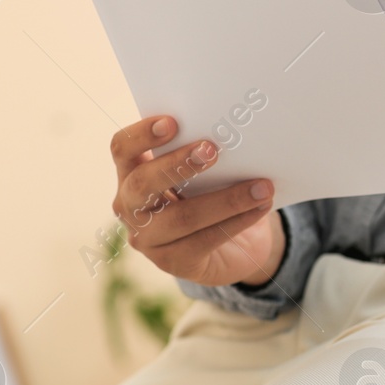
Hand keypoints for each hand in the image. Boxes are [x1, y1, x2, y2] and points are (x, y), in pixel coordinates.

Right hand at [109, 116, 284, 286]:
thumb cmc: (213, 195)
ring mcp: (146, 239)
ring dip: (226, 199)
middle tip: (212, 149)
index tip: (172, 122)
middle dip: (178, 164)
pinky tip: (260, 207)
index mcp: (131, 174)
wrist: (232, 247)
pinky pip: (205, 240)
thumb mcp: (205, 173)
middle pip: (142, 183)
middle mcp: (130, 207)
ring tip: (261, 186)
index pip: (123, 149)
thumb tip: (238, 135)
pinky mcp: (171, 263)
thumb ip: (205, 156)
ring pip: (181, 217)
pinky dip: (238, 221)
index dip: (142, 134)